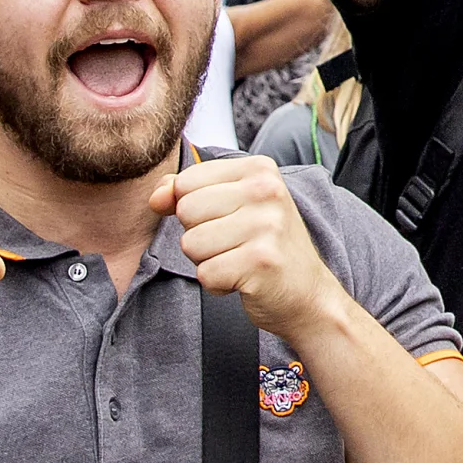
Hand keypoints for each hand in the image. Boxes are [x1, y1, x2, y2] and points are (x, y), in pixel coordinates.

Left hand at [159, 154, 342, 338]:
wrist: (307, 294)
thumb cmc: (263, 247)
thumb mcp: (231, 206)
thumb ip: (187, 192)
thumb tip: (156, 197)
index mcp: (259, 169)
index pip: (186, 182)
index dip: (194, 209)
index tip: (227, 221)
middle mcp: (267, 190)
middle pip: (185, 211)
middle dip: (199, 236)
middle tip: (235, 245)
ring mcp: (267, 225)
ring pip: (191, 243)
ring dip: (207, 261)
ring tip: (239, 261)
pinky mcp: (261, 262)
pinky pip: (205, 274)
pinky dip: (218, 284)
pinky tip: (244, 279)